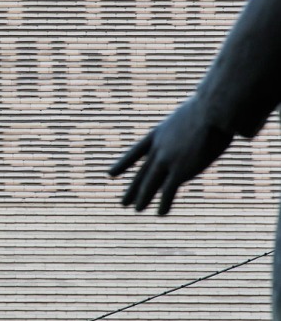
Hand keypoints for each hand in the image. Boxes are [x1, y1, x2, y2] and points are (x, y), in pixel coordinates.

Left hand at [109, 97, 232, 214]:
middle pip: (142, 172)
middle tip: (123, 201)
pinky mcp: (179, 170)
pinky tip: (160, 213)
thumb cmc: (210, 107)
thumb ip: (192, 123)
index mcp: (158, 133)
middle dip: (133, 189)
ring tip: (137, 210)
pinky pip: (168, 191)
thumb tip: (208, 123)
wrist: (211, 110)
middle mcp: (158, 148)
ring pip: (150, 184)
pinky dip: (164, 204)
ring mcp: (166, 160)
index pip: (135, 152)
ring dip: (143, 198)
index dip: (123, 164)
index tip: (110, 174)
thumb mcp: (192, 113)